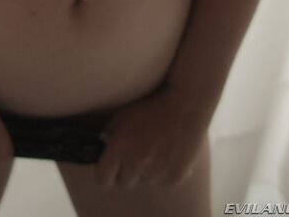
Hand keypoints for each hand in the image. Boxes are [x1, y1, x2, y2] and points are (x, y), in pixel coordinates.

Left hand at [94, 82, 212, 189]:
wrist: (186, 106)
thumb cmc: (152, 105)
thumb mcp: (124, 113)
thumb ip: (110, 132)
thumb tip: (104, 146)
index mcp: (121, 146)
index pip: (102, 178)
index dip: (104, 173)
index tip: (108, 167)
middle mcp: (137, 162)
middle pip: (123, 182)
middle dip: (125, 171)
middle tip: (135, 153)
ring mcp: (156, 173)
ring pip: (143, 181)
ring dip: (145, 171)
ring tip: (155, 148)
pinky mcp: (173, 178)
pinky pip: (161, 181)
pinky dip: (162, 171)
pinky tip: (168, 152)